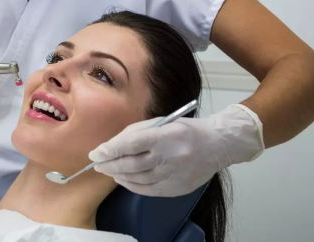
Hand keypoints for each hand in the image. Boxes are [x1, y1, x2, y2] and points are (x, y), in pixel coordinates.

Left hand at [88, 104, 263, 196]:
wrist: (217, 145)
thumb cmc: (185, 130)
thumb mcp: (161, 122)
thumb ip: (135, 133)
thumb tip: (111, 146)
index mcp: (166, 135)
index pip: (132, 144)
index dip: (111, 150)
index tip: (96, 153)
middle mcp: (171, 156)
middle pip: (132, 164)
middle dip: (111, 165)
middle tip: (98, 165)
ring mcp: (175, 175)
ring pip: (138, 179)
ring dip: (119, 175)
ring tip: (109, 171)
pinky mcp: (177, 188)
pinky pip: (148, 190)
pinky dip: (132, 185)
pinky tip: (124, 179)